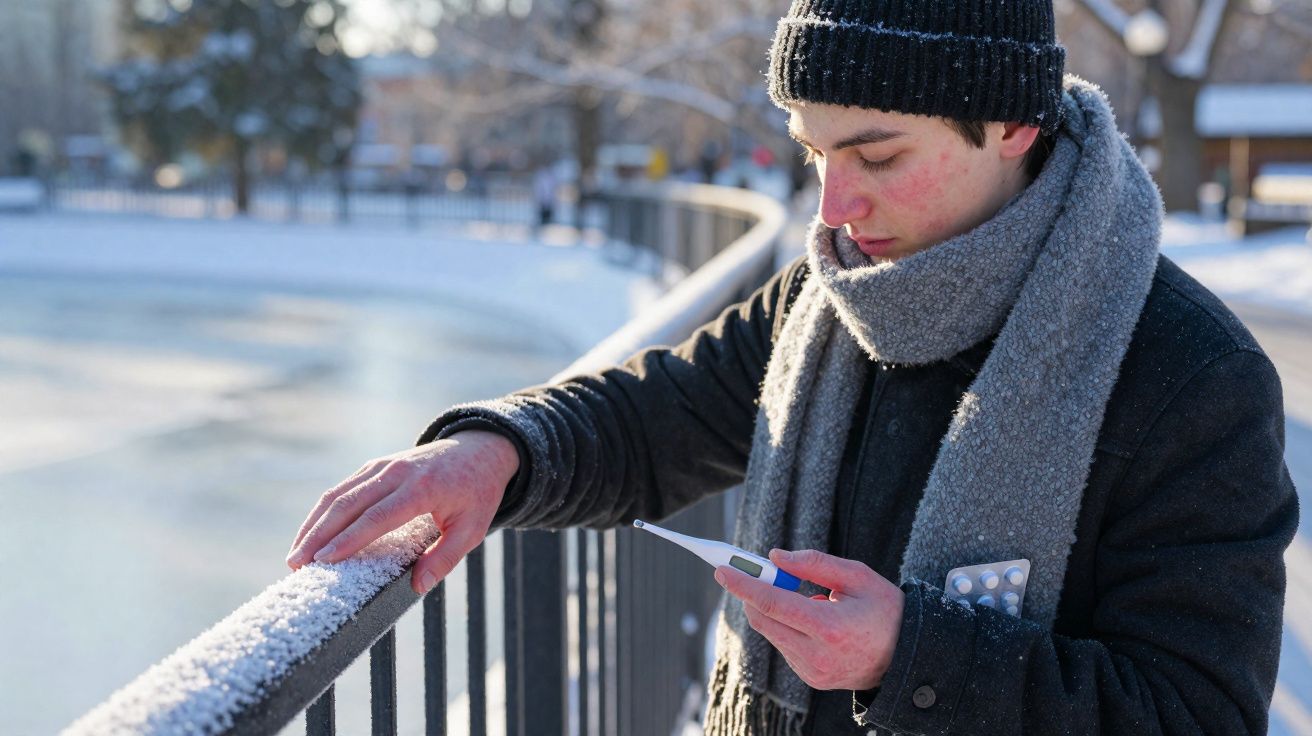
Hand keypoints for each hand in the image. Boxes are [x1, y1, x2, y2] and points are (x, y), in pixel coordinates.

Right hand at [285, 430, 519, 594]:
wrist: (480, 449)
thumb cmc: (477, 492)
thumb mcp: (473, 527)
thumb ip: (445, 557)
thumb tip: (418, 586)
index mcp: (423, 488)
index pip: (378, 516)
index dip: (349, 539)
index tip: (324, 560)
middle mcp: (397, 472)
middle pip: (349, 504)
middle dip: (318, 535)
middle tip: (297, 565)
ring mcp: (383, 465)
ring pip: (339, 494)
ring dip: (313, 524)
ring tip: (295, 556)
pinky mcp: (375, 465)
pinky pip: (343, 488)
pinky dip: (322, 512)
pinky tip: (311, 534)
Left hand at [714, 548, 904, 691]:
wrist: (908, 656)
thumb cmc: (886, 610)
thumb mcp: (858, 577)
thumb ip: (814, 564)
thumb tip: (775, 557)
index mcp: (830, 628)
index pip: (773, 603)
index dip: (744, 584)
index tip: (722, 570)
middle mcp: (816, 655)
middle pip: (763, 620)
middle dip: (754, 593)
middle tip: (760, 571)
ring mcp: (812, 671)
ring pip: (772, 632)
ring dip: (775, 610)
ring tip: (811, 601)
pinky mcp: (811, 678)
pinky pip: (785, 645)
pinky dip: (788, 626)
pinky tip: (816, 621)